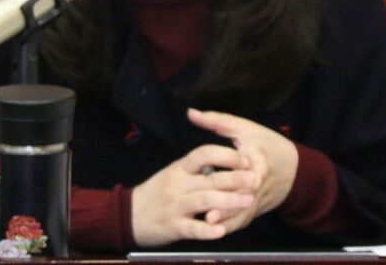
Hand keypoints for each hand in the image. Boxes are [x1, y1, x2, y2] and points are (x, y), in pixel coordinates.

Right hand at [131, 143, 257, 247]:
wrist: (129, 214)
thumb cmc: (157, 193)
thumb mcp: (173, 173)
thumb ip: (195, 167)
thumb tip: (224, 159)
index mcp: (180, 168)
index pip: (203, 154)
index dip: (225, 155)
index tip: (244, 158)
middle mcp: (177, 184)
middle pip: (209, 178)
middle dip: (235, 178)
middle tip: (255, 179)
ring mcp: (175, 206)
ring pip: (205, 201)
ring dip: (228, 201)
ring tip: (248, 201)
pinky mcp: (173, 226)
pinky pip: (192, 228)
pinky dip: (207, 230)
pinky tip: (221, 230)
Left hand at [187, 108, 298, 230]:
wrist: (293, 168)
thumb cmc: (266, 144)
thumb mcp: (243, 128)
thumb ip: (216, 121)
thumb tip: (191, 113)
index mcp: (258, 158)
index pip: (248, 167)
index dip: (235, 173)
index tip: (217, 175)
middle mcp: (259, 181)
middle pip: (243, 193)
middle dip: (227, 202)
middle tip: (207, 211)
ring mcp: (258, 197)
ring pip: (243, 210)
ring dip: (227, 218)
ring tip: (208, 222)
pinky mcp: (255, 208)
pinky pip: (243, 219)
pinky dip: (230, 225)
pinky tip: (213, 229)